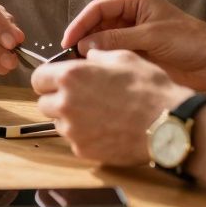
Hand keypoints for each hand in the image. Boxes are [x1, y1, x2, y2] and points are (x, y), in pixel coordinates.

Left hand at [32, 49, 191, 164]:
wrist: (167, 125)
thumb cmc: (149, 90)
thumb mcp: (124, 58)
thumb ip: (98, 56)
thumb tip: (89, 56)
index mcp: (71, 76)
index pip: (38, 78)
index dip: (48, 79)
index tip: (56, 81)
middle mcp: (66, 103)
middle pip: (44, 103)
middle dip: (58, 99)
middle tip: (81, 98)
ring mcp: (73, 130)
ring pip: (59, 123)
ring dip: (71, 119)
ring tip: (99, 114)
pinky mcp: (83, 150)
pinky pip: (75, 140)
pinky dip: (85, 136)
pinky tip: (107, 128)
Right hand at [61, 0, 205, 91]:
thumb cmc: (189, 41)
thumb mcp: (150, 36)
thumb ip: (117, 40)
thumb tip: (85, 46)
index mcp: (136, 0)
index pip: (99, 8)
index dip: (80, 23)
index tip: (67, 41)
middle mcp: (132, 14)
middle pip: (98, 24)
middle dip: (83, 38)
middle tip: (69, 56)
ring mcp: (134, 34)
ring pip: (103, 40)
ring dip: (91, 51)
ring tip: (78, 65)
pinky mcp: (138, 52)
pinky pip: (113, 54)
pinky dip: (102, 61)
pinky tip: (94, 70)